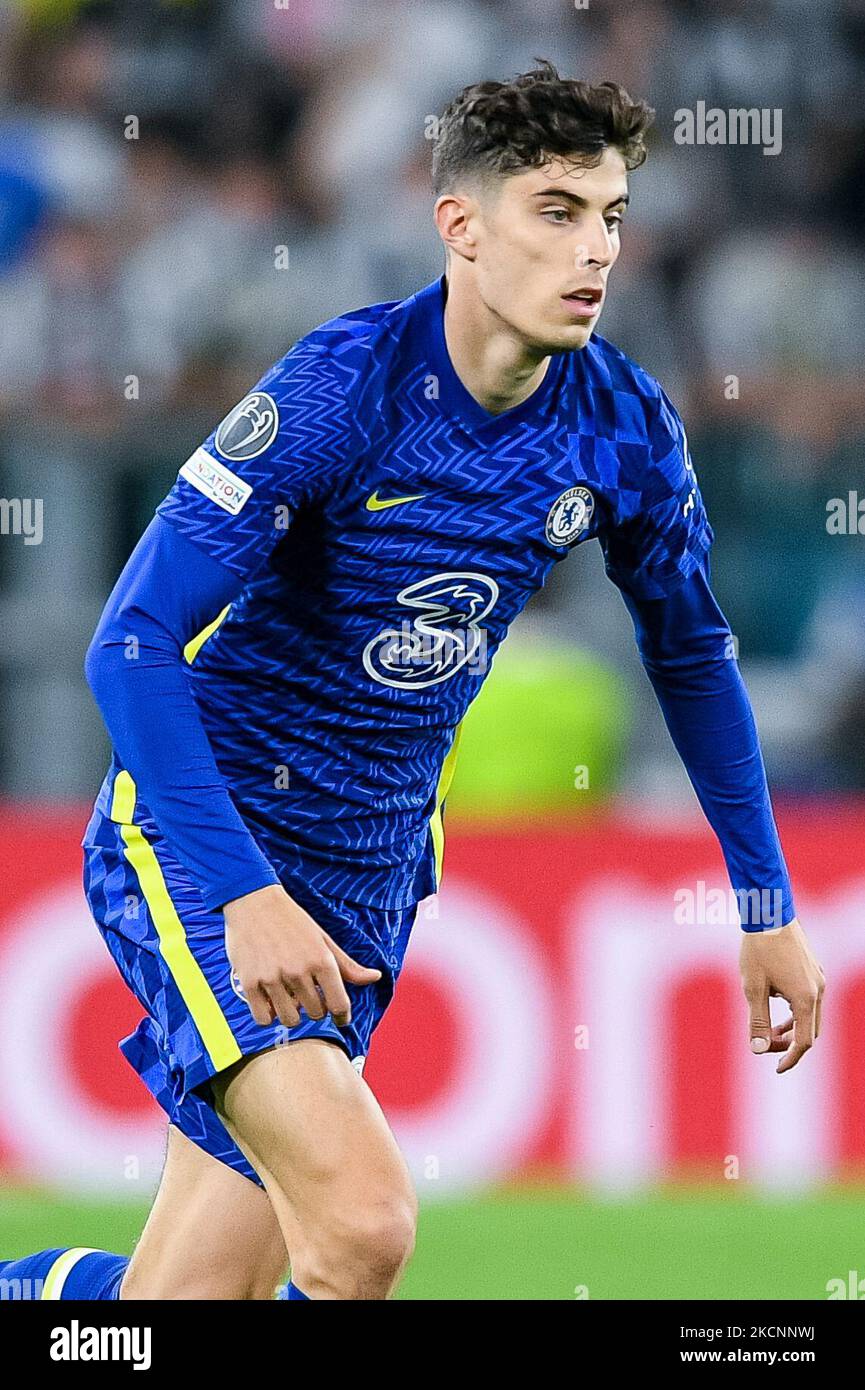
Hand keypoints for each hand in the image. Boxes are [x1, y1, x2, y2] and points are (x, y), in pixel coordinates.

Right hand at [224, 884, 381, 1029]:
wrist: (254, 902)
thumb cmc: (292, 921)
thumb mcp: (323, 939)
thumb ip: (347, 965)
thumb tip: (375, 977)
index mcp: (321, 959)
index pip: (339, 1004)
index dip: (343, 1016)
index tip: (341, 1018)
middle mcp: (298, 971)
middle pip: (316, 1014)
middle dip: (316, 1008)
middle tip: (309, 995)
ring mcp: (273, 978)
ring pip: (290, 1020)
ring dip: (292, 1013)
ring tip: (289, 997)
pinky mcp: (250, 983)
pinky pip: (264, 1018)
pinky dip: (269, 1014)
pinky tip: (271, 1000)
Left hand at [739, 917, 824, 1073]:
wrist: (770, 913)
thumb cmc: (759, 949)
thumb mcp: (753, 987)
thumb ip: (757, 1020)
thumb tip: (758, 1049)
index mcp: (806, 998)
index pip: (804, 1042)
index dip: (790, 1058)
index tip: (777, 1069)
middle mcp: (819, 990)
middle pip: (811, 1031)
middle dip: (791, 1043)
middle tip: (767, 1044)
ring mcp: (819, 979)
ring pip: (811, 1015)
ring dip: (793, 1027)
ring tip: (770, 1028)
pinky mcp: (815, 970)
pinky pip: (810, 999)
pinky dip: (796, 1010)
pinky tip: (776, 1001)